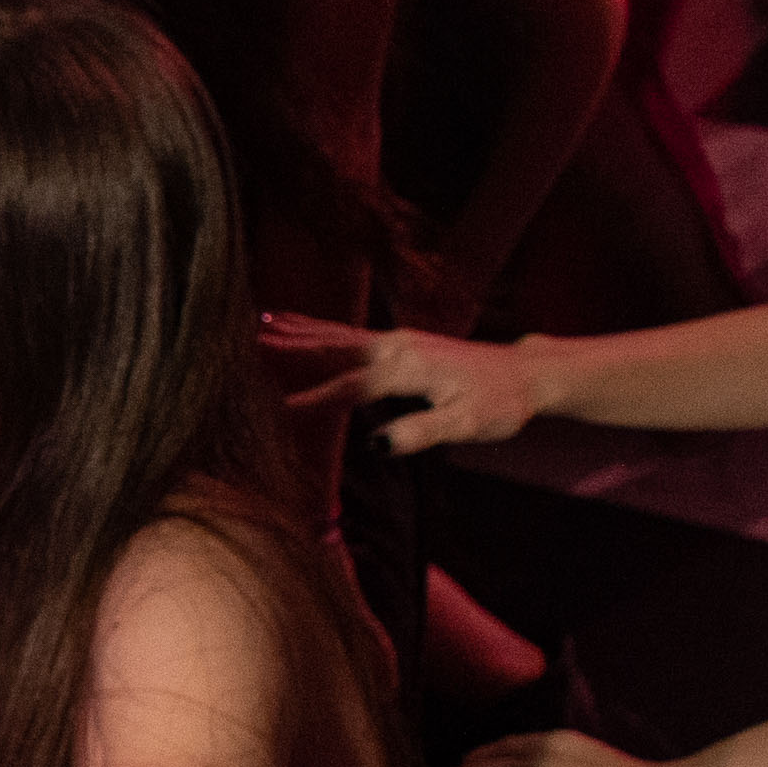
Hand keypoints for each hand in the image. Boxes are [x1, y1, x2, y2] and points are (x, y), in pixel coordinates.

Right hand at [261, 312, 545, 450]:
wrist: (526, 374)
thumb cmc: (500, 403)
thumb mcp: (467, 425)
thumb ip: (421, 431)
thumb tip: (377, 444)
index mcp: (407, 367)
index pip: (347, 387)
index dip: (310, 401)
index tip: (272, 411)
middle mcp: (396, 345)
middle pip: (330, 347)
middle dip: (286, 348)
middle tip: (241, 346)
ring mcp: (396, 338)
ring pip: (335, 334)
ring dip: (296, 331)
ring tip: (256, 324)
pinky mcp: (399, 340)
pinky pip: (348, 332)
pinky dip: (317, 328)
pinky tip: (294, 322)